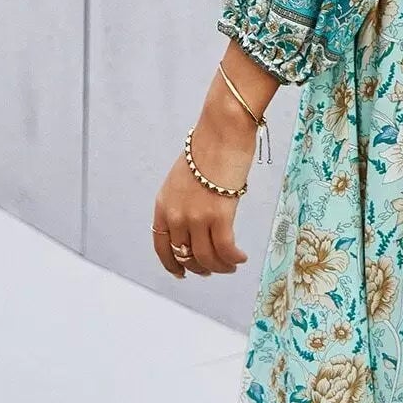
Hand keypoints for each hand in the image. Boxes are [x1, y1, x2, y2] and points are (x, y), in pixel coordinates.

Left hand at [152, 109, 253, 279]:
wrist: (222, 130)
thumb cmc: (210, 146)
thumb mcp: (185, 176)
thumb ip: (185, 200)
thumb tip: (198, 221)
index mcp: (163, 204)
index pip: (161, 246)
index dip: (172, 264)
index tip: (182, 273)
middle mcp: (176, 214)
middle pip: (186, 256)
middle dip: (201, 267)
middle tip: (215, 268)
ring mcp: (196, 217)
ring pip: (206, 258)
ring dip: (221, 267)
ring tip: (232, 264)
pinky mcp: (219, 215)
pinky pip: (225, 250)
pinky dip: (233, 258)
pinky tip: (241, 257)